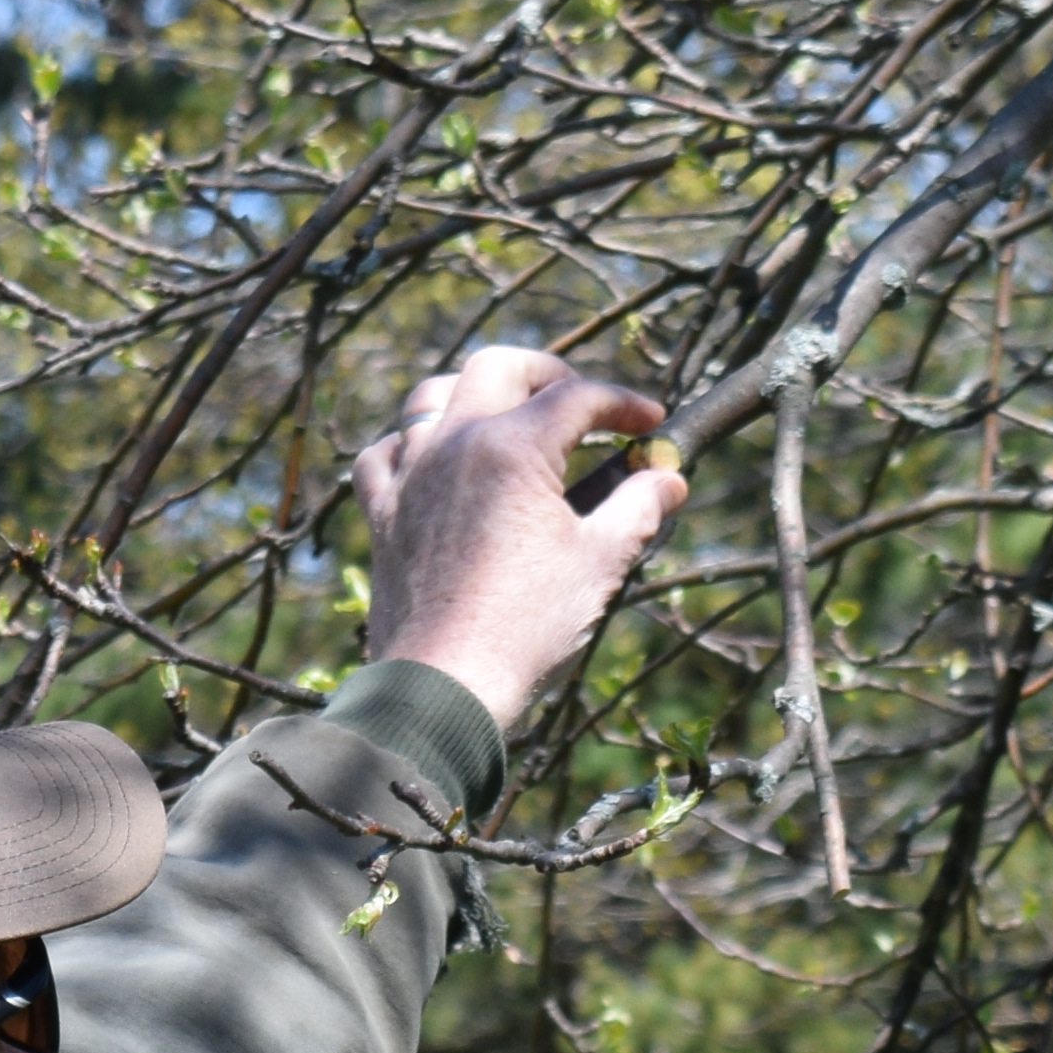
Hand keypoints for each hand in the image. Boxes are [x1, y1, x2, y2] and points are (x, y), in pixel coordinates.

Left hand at [353, 345, 683, 731]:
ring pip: (431, 397)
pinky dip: (410, 444)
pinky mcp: (383, 513)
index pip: (578, 397)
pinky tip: (431, 460)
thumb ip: (639, 508)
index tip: (650, 426)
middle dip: (547, 373)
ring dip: (474, 393)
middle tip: (580, 403)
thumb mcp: (600, 563)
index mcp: (513, 447)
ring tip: (505, 415)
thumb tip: (669, 479)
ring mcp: (410, 474)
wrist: (446, 685)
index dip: (623, 405)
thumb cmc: (527, 626)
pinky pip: (384, 454)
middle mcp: (454, 442)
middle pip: (499, 367)